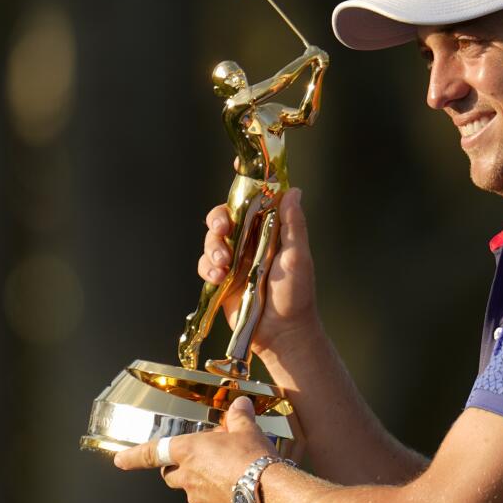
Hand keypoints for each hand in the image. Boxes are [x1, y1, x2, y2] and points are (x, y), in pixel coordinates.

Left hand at [113, 396, 277, 502]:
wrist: (270, 493)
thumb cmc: (254, 458)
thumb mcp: (247, 430)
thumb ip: (239, 416)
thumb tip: (240, 405)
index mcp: (189, 451)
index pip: (153, 452)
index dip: (134, 456)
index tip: (120, 460)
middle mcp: (187, 477)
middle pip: (171, 474)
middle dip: (181, 468)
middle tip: (202, 460)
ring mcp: (197, 500)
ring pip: (192, 491)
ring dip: (203, 483)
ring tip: (228, 476)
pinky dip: (217, 500)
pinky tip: (236, 492)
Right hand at [197, 187, 318, 354]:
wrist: (282, 333)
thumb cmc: (296, 295)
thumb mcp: (298, 257)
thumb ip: (293, 224)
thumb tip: (294, 190)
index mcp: (270, 231)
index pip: (254, 202)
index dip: (243, 186)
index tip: (236, 168)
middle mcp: (250, 242)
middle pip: (225, 217)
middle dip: (218, 219)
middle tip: (222, 228)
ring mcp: (234, 261)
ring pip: (211, 240)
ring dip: (212, 247)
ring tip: (223, 265)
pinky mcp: (221, 281)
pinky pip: (204, 266)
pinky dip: (207, 268)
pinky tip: (218, 278)